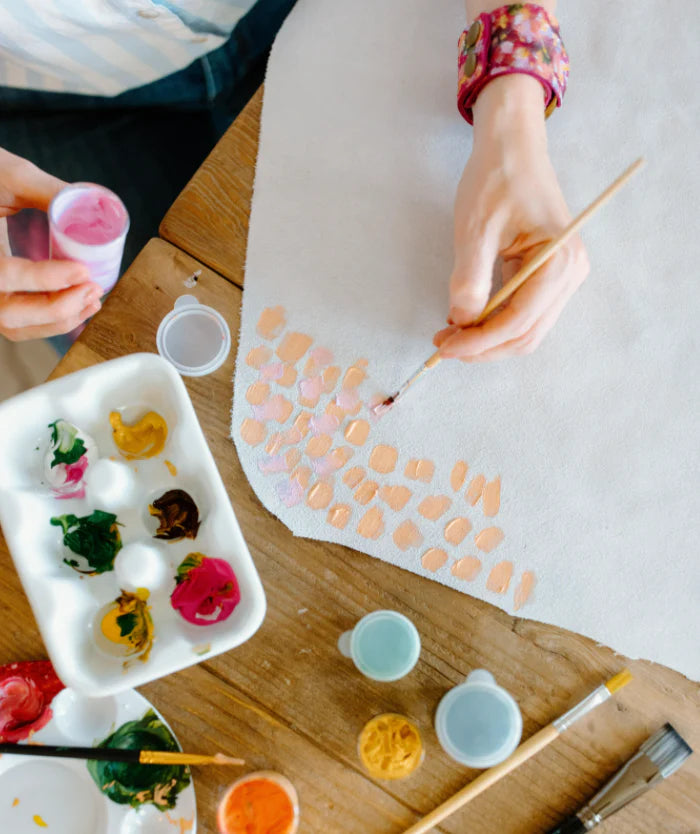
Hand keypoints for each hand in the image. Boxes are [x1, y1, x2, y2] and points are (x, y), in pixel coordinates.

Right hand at [0, 148, 101, 340]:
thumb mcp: (9, 172)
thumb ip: (49, 191)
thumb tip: (92, 205)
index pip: (3, 274)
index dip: (44, 278)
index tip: (82, 271)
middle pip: (8, 313)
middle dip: (57, 307)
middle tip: (93, 287)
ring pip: (13, 325)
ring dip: (58, 320)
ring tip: (92, 299)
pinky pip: (18, 323)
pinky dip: (49, 322)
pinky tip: (79, 307)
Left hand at [434, 76, 588, 361]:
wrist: (512, 147)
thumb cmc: (497, 179)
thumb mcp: (475, 229)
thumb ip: (470, 280)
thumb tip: (461, 323)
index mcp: (559, 261)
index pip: (519, 322)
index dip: (479, 342)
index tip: (445, 346)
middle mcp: (571, 273)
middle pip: (526, 334)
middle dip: (483, 346)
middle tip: (444, 344)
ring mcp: (564, 276)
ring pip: (526, 329)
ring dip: (489, 339)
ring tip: (452, 334)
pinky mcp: (551, 275)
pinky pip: (524, 313)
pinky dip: (496, 323)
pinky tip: (469, 319)